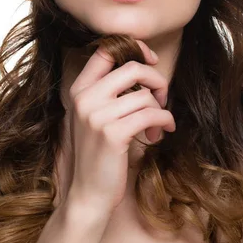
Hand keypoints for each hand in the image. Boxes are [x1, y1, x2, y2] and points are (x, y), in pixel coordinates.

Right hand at [64, 39, 175, 214]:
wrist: (88, 194)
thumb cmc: (98, 154)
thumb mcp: (94, 117)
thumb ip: (108, 91)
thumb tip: (143, 67)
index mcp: (79, 89)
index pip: (105, 51)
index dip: (133, 48)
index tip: (151, 59)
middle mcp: (85, 98)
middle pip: (133, 68)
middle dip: (156, 80)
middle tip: (161, 97)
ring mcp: (97, 115)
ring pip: (146, 96)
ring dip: (160, 110)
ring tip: (156, 126)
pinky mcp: (113, 133)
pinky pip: (151, 114)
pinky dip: (164, 121)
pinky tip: (160, 132)